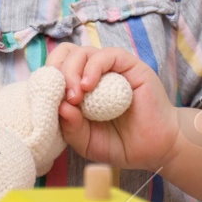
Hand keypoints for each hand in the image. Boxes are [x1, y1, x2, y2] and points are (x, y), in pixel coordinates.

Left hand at [47, 43, 178, 170]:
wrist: (156, 149)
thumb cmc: (122, 144)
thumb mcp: (87, 142)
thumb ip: (70, 127)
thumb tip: (59, 107)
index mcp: (78, 89)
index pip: (55, 70)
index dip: (46, 80)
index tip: (45, 102)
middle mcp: (93, 74)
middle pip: (64, 55)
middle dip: (56, 71)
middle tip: (62, 97)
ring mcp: (111, 69)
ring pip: (82, 52)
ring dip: (72, 71)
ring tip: (75, 96)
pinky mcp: (129, 66)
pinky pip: (107, 55)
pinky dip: (93, 67)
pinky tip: (88, 86)